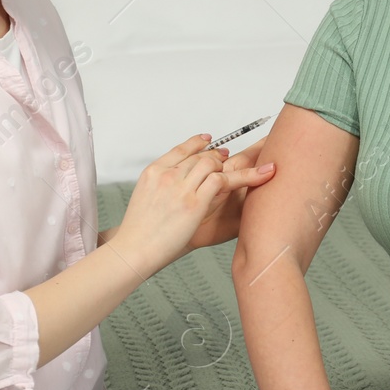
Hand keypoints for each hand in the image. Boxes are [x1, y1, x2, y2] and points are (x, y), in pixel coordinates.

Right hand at [114, 134, 273, 270]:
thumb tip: (178, 184)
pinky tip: (256, 175)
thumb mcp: (145, 198)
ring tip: (243, 168)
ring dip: (229, 165)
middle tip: (227, 157)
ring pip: (213, 164)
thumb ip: (162, 186)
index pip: (181, 149)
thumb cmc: (140, 231)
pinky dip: (241, 177)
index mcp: (153, 171)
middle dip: (217, 155)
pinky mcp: (194, 203)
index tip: (208, 140)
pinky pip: (222, 180)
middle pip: (200, 156)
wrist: (133, 249)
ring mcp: (181, 187)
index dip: (198, 143)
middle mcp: (167, 175)